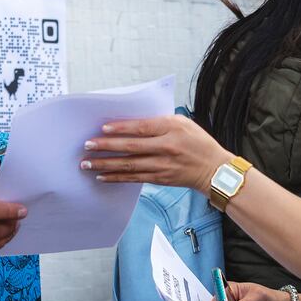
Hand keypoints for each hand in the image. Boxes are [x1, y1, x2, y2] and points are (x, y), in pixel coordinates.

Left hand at [82, 115, 233, 193]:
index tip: (103, 128)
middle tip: (87, 145)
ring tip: (87, 163)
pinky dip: (117, 177)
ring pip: (129, 165)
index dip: (121, 128)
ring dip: (106, 164)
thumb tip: (133, 123)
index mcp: (172, 128)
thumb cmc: (199, 143)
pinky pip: (134, 178)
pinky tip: (102, 176)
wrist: (214, 169)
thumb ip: (160, 121)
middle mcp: (167, 147)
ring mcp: (163, 165)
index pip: (142, 127)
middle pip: (131, 147)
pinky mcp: (160, 178)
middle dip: (106, 146)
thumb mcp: (184, 123)